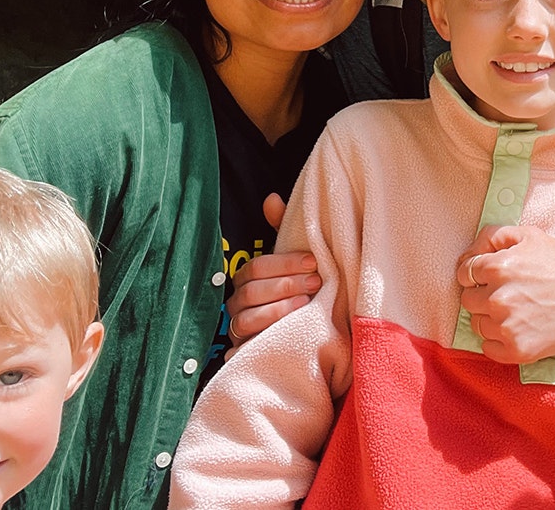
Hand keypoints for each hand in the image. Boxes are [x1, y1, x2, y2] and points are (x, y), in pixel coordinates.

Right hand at [223, 194, 320, 355]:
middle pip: (250, 293)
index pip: (255, 268)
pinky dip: (263, 341)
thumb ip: (283, 231)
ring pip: (246, 320)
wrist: (309, 337)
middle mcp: (238, 304)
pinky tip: (285, 335)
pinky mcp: (244, 355)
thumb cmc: (300, 291)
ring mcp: (239, 331)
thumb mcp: (295, 262)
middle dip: (285, 286)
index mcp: (248, 281)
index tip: (312, 262)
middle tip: (316, 283)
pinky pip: (245, 350)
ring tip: (305, 305)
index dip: (283, 264)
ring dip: (277, 311)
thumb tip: (272, 198)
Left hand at [456, 225, 554, 363]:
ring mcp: (507, 327)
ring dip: (491, 319)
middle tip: (510, 294)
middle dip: (483, 295)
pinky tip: (517, 330)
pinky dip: (498, 342)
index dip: (476, 275)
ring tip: (517, 312)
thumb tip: (468, 255)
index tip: (490, 279)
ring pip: (478, 325)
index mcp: (497, 267)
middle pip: (468, 300)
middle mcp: (498, 298)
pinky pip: (488, 349)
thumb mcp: (530, 235)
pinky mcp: (518, 350)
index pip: (464, 273)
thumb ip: (494, 236)